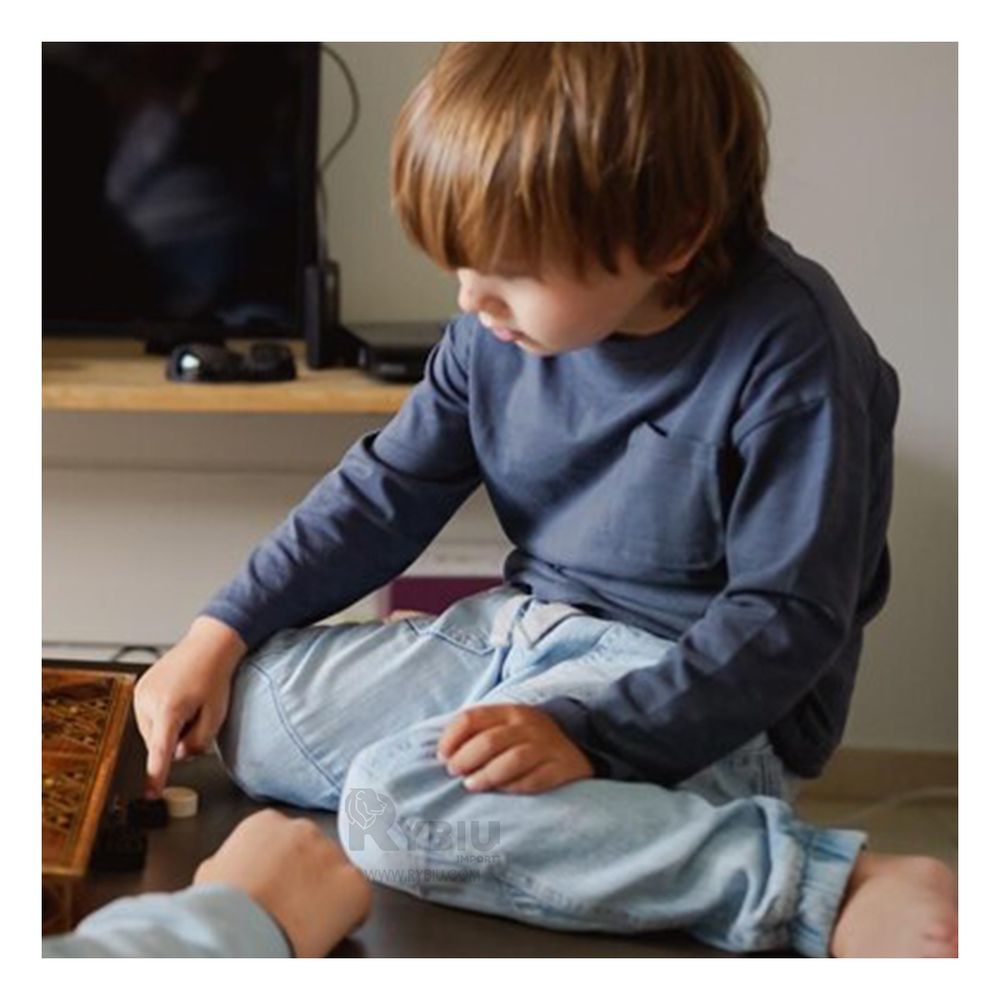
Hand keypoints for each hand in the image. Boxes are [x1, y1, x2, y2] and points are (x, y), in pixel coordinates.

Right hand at [134, 616, 247, 797]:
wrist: (207, 645)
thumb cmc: (215, 676)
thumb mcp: (216, 714)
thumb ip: (198, 741)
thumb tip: (178, 756)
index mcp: (169, 708)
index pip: (160, 751)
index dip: (156, 775)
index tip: (151, 794)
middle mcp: (148, 701)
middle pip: (157, 743)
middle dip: (176, 741)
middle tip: (196, 716)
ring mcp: (140, 694)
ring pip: (152, 732)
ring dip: (168, 729)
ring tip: (187, 704)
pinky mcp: (138, 690)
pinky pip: (148, 718)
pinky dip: (162, 718)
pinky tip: (178, 700)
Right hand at [194, 810, 371, 957]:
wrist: (237, 930)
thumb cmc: (219, 908)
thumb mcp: (210, 873)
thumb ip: (231, 860)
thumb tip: (233, 870)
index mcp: (266, 822)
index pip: (283, 840)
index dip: (281, 866)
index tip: (276, 885)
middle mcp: (303, 829)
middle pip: (312, 852)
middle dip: (306, 875)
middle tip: (292, 904)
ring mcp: (332, 854)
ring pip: (336, 873)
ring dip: (327, 892)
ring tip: (306, 920)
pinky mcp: (354, 884)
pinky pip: (359, 898)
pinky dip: (350, 914)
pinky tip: (328, 929)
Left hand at [437, 703, 593, 793]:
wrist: (577, 751)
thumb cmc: (526, 742)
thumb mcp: (504, 728)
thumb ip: (477, 734)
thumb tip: (440, 754)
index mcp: (508, 711)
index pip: (472, 718)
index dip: (451, 738)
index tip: (441, 757)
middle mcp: (528, 725)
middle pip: (489, 741)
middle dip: (465, 759)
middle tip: (455, 773)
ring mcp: (547, 745)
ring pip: (512, 760)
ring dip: (486, 775)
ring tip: (471, 785)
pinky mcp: (561, 767)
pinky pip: (534, 780)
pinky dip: (514, 787)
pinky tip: (502, 792)